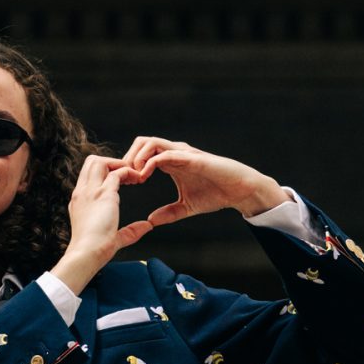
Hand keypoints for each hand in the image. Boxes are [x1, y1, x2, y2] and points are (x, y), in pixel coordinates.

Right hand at [52, 153, 139, 291]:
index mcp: (80, 201)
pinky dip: (129, 172)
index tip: (121, 181)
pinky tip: (138, 180)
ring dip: (118, 164)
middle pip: (91, 161)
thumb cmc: (94, 250)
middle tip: (128, 174)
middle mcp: (83, 192)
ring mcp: (91, 191)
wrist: (86, 254)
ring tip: (133, 175)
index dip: (105, 173)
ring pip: (100, 161)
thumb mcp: (114, 236)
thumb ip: (131, 230)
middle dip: (111, 162)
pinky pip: (117, 172)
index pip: (88, 175)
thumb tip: (147, 226)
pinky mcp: (103, 194)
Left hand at [115, 135, 283, 241]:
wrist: (239, 191)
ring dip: (137, 157)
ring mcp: (182, 152)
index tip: (125, 184)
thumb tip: (150, 221)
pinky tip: (144, 176)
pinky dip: (151, 162)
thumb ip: (168, 213)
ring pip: (150, 142)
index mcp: (171, 162)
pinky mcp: (191, 157)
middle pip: (141, 143)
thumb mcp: (186, 207)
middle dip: (129, 158)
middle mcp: (174, 153)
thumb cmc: (216, 194)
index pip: (142, 154)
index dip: (130, 166)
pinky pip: (165, 153)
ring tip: (134, 176)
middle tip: (125, 178)